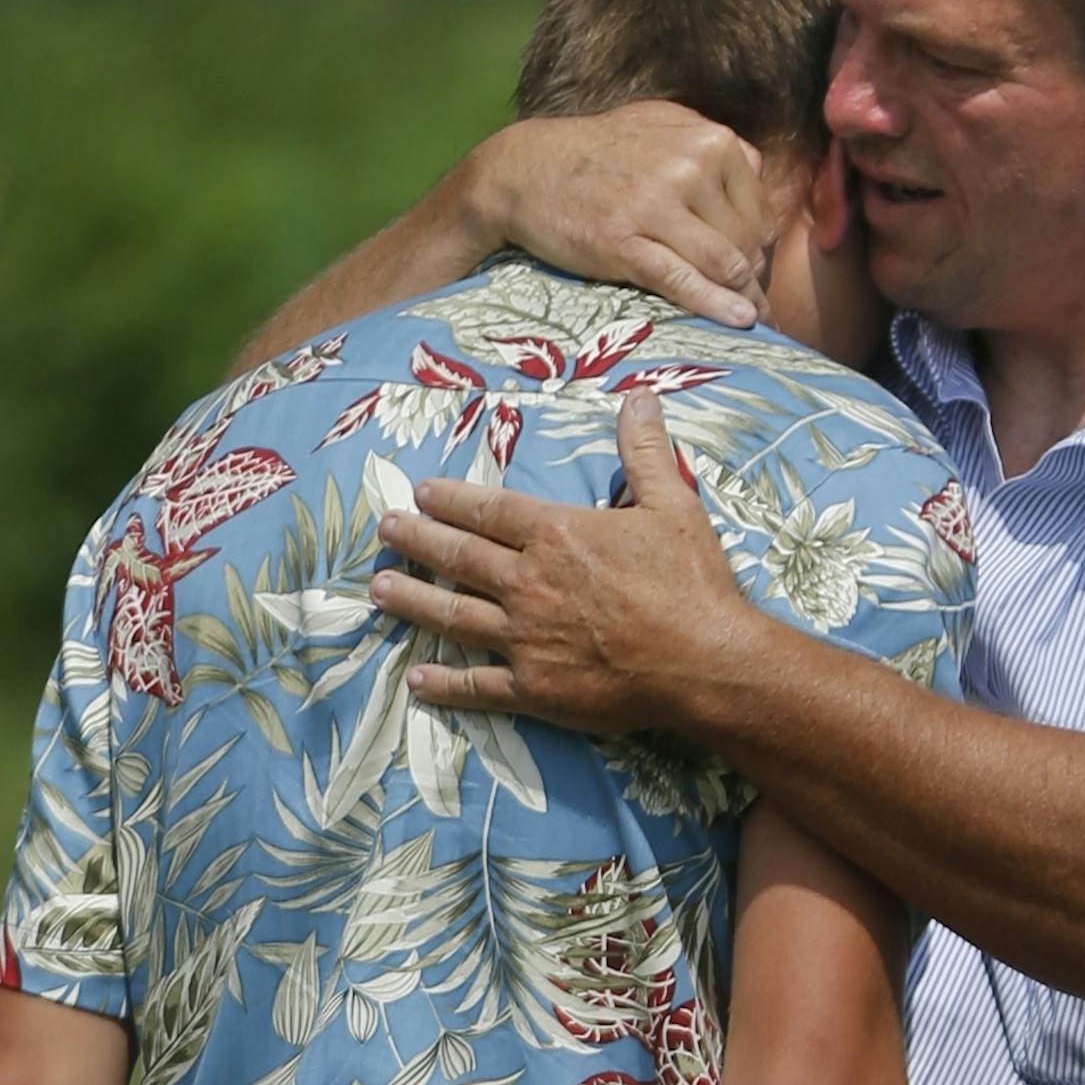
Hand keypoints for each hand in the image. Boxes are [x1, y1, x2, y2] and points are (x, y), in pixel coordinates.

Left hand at [370, 391, 763, 732]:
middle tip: (386, 530)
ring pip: (452, 615)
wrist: (706, 663)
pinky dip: (444, 682)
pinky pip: (477, 684)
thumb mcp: (674, 503)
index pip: (488, 510)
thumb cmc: (691, 583)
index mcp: (556, 535)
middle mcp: (528, 583)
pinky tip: (417, 678)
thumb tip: (639, 395)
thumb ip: (645, 450)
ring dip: (412, 600)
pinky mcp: (534, 688)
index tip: (422, 493)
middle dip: (417, 540)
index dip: (451, 499)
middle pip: (458, 557)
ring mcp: (525, 638)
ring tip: (378, 590)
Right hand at [457, 101, 773, 326]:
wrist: (524, 169)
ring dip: (742, 296)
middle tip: (745, 296)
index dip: (756, 242)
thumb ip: (712, 148)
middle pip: (745, 240)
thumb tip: (760, 184)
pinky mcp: (625, 243)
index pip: (757, 207)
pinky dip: (717, 305)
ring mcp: (657, 205)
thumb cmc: (598, 152)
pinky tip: (740, 320)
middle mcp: (690, 167)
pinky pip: (684, 280)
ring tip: (752, 317)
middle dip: (749, 272)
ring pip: (723, 263)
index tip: (748, 262)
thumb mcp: (662, 127)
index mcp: (708, 140)